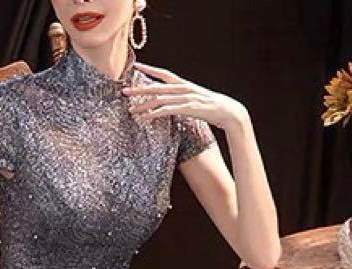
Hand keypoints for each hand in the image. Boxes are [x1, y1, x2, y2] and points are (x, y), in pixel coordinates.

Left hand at [122, 62, 246, 130]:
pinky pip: (167, 111)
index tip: (136, 66)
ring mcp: (185, 98)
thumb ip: (181, 99)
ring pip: (159, 99)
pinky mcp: (188, 108)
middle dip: (139, 89)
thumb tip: (169, 102)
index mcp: (184, 84)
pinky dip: (155, 114)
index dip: (150, 69)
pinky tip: (146, 118)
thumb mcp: (194, 100)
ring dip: (143, 105)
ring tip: (131, 110)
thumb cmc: (210, 108)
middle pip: (157, 87)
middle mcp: (183, 88)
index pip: (164, 73)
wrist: (227, 112)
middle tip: (124, 92)